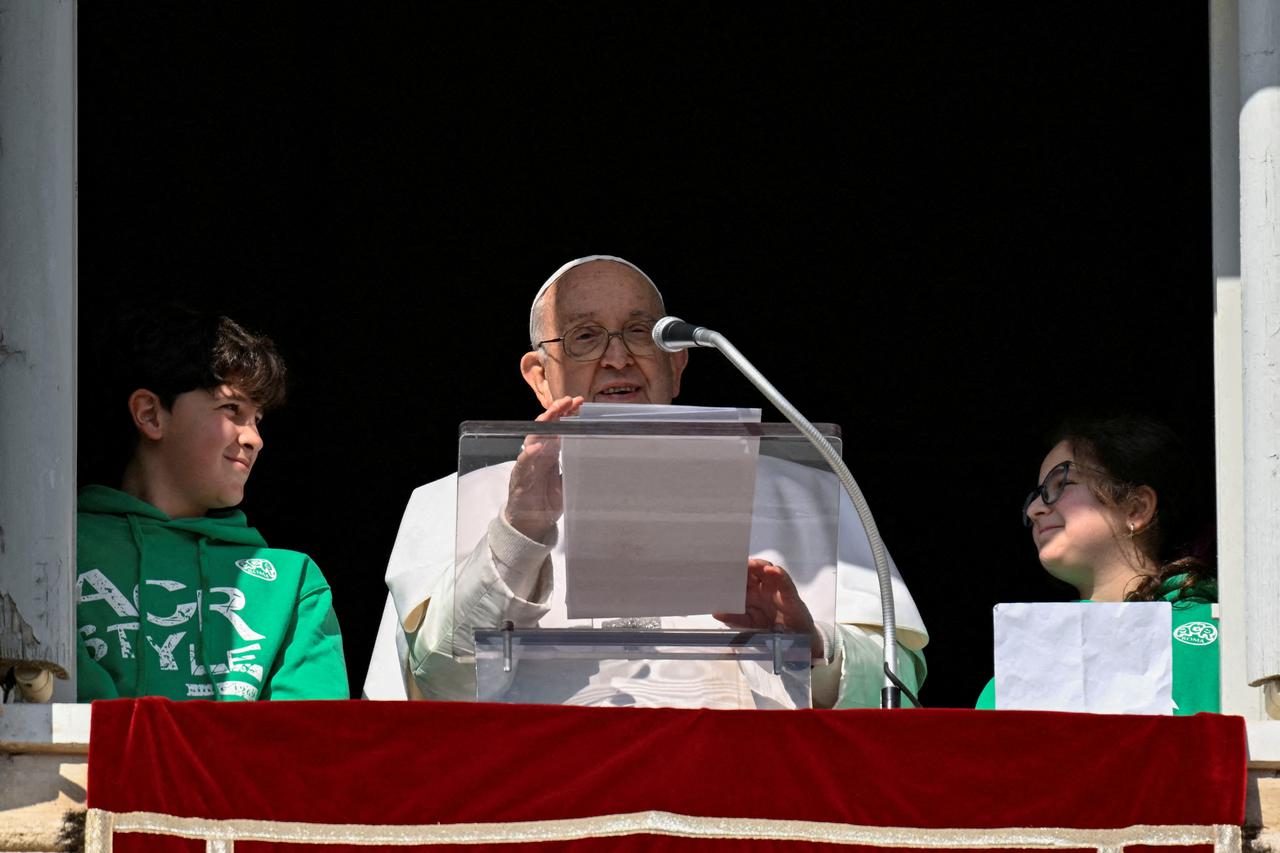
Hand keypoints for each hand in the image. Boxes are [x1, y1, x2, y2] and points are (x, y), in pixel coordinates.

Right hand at [504, 396, 583, 540]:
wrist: (531, 524)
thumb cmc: (548, 502)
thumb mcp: (569, 484)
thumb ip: (579, 470)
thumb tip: (601, 462)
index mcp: (551, 454)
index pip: (560, 429)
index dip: (568, 415)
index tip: (581, 403)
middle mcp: (539, 455)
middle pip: (546, 427)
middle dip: (557, 412)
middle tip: (569, 400)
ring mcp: (528, 464)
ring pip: (533, 438)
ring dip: (543, 424)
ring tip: (552, 413)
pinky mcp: (519, 477)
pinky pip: (523, 463)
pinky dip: (529, 454)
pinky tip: (538, 446)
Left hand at [715, 558, 822, 659]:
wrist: (793, 639)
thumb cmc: (770, 626)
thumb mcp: (748, 624)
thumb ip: (734, 619)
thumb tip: (716, 613)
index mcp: (750, 592)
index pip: (739, 577)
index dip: (730, 572)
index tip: (719, 569)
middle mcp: (761, 587)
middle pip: (751, 570)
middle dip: (742, 565)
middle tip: (732, 562)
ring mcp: (775, 588)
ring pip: (766, 570)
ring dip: (758, 565)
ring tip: (750, 564)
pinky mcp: (789, 593)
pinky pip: (784, 581)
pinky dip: (778, 574)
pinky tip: (772, 571)